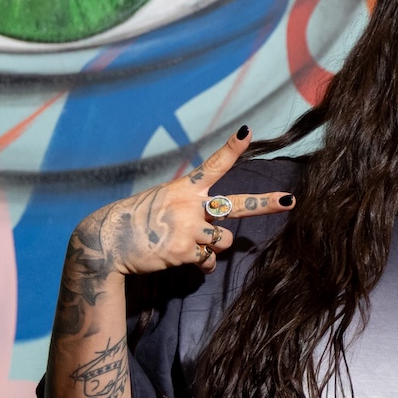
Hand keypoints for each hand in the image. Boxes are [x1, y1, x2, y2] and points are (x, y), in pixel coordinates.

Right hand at [75, 126, 291, 277]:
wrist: (107, 242)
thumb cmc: (135, 221)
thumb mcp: (160, 202)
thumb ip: (190, 209)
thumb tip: (214, 233)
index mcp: (184, 189)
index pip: (212, 165)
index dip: (231, 149)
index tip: (247, 132)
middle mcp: (190, 206)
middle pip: (236, 205)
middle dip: (266, 204)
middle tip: (290, 201)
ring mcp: (188, 229)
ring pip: (223, 242)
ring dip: (214, 248)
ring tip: (190, 246)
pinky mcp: (183, 252)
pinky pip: (207, 262)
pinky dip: (201, 265)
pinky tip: (181, 260)